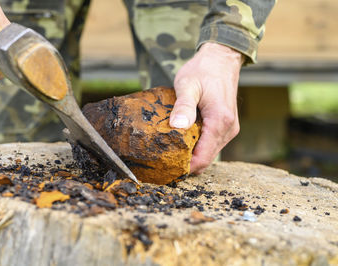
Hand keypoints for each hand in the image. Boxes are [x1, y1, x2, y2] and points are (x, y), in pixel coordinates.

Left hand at [170, 42, 242, 173]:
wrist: (222, 58)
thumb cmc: (204, 69)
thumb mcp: (188, 85)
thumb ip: (183, 107)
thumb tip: (178, 127)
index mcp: (220, 121)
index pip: (203, 158)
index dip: (184, 167)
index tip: (165, 168)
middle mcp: (228, 129)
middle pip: (206, 159)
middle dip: (186, 163)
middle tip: (163, 161)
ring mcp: (229, 128)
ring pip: (209, 153)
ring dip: (191, 155)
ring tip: (170, 150)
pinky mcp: (226, 126)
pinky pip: (211, 144)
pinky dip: (197, 146)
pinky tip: (182, 140)